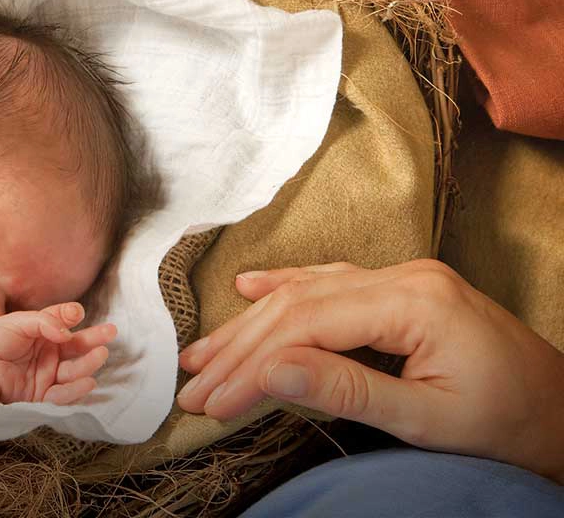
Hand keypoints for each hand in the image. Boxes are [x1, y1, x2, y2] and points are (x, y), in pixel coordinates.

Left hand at [0, 303, 116, 405]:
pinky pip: (64, 395)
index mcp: (35, 333)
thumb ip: (42, 321)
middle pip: (75, 347)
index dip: (71, 317)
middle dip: (93, 340)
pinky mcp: (42, 400)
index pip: (60, 323)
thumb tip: (69, 330)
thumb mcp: (11, 324)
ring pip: (74, 371)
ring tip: (99, 355)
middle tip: (112, 333)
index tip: (78, 313)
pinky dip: (73, 391)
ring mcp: (45, 377)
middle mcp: (43, 354)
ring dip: (88, 364)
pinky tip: (80, 383)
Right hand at [177, 259, 563, 483]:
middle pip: (298, 305)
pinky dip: (286, 288)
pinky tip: (250, 289)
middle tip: (193, 386)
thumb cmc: (508, 424)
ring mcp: (404, 278)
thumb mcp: (428, 419)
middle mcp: (405, 276)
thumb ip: (346, 390)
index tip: (213, 401)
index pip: (307, 327)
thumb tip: (269, 370)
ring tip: (201, 355)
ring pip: (307, 292)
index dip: (252, 365)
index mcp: (414, 302)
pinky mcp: (404, 290)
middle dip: (240, 349)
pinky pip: (331, 282)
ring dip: (251, 325)